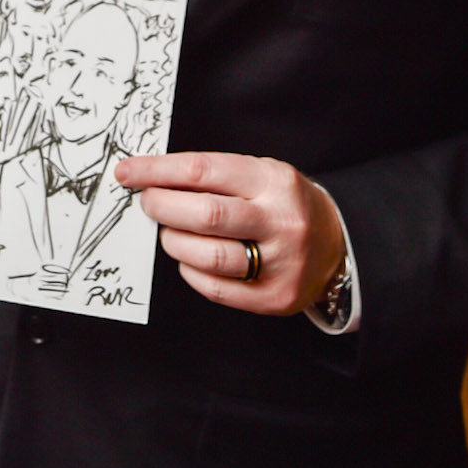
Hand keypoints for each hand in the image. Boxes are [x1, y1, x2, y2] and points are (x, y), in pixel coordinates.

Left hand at [115, 151, 343, 315]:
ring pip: (209, 255)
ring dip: (174, 241)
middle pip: (205, 214)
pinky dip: (191, 271)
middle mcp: (280, 221)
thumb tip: (152, 178)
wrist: (339, 244)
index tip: (128, 172)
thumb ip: (214, 176)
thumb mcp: (261, 175)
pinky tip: (190, 259)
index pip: (204, 170)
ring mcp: (280, 262)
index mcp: (274, 181)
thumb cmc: (284, 205)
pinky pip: (216, 287)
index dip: (158, 171)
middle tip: (148, 203)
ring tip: (170, 232)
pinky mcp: (274, 296)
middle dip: (162, 206)